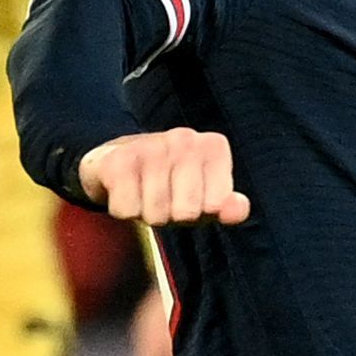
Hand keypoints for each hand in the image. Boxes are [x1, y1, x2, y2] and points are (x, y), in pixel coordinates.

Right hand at [78, 130, 248, 226]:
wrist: (116, 164)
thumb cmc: (171, 185)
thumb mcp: (205, 198)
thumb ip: (227, 207)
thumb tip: (239, 209)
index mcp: (213, 146)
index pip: (214, 206)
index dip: (200, 213)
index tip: (189, 197)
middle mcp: (184, 138)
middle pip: (185, 213)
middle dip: (172, 216)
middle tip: (164, 199)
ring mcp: (150, 146)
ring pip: (156, 214)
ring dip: (147, 214)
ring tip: (144, 194)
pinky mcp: (118, 159)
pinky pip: (127, 211)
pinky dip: (124, 211)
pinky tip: (126, 191)